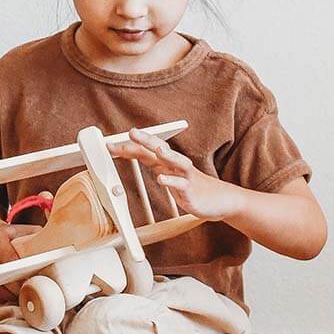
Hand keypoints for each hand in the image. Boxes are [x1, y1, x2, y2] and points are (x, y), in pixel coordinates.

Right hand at [0, 222, 40, 303]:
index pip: (8, 257)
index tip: (32, 280)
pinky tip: (12, 299)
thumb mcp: (26, 230)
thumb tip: (59, 247)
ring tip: (22, 299)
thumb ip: (39, 237)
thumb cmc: (13, 234)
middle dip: (15, 286)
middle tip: (30, 293)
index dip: (20, 271)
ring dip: (7, 294)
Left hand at [111, 128, 240, 221]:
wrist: (223, 201)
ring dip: (165, 154)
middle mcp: (176, 166)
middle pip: (160, 148)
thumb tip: (141, 158)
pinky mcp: (191, 191)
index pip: (146, 151)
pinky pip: (181, 184)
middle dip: (145, 140)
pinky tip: (161, 179)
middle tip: (131, 132)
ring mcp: (186, 177)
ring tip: (154, 147)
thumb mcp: (173, 176)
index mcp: (168, 163)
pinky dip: (171, 181)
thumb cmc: (194, 188)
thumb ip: (158, 167)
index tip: (110, 145)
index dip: (129, 147)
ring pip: (175, 161)